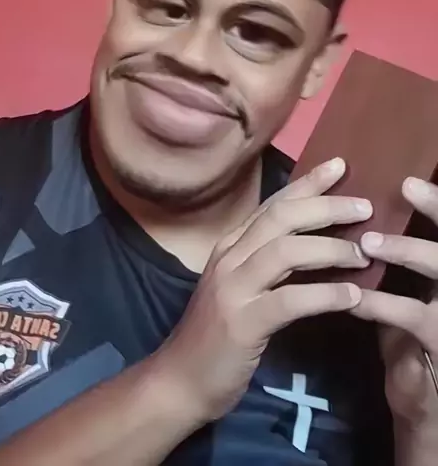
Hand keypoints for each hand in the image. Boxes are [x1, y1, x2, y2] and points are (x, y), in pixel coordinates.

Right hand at [158, 158, 371, 422]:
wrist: (180, 379)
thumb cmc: (216, 333)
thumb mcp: (240, 285)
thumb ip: (269, 261)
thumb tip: (317, 241)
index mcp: (230, 244)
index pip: (273, 204)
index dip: (307, 183)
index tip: (339, 165)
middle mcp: (229, 257)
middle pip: (282, 217)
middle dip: (326, 206)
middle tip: (365, 206)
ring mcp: (233, 288)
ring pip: (286, 251)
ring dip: (330, 248)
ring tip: (363, 254)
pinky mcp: (242, 322)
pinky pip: (290, 299)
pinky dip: (325, 294)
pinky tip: (351, 296)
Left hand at [351, 177, 437, 427]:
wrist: (426, 407)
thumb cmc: (416, 341)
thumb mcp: (417, 293)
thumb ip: (402, 256)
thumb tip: (367, 208)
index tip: (414, 176)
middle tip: (407, 186)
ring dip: (408, 251)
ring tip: (370, 241)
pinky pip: (413, 315)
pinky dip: (382, 303)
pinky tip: (354, 298)